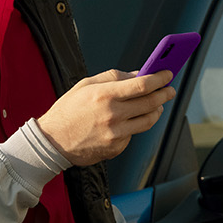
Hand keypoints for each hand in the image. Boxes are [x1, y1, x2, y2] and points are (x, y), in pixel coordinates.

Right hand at [37, 69, 175, 166]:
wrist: (52, 142)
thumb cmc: (69, 110)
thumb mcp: (86, 85)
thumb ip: (114, 77)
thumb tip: (139, 74)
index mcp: (104, 95)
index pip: (142, 85)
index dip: (159, 78)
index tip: (168, 74)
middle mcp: (112, 115)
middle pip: (150, 103)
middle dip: (164, 94)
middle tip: (170, 89)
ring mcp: (115, 134)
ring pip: (148, 121)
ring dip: (156, 110)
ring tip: (157, 104)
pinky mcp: (116, 147)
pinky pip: (134, 134)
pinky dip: (136, 125)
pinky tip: (131, 119)